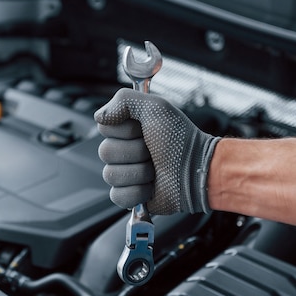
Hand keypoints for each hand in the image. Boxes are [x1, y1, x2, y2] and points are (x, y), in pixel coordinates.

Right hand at [94, 88, 219, 214]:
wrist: (197, 170)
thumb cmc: (181, 138)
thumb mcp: (155, 107)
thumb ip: (124, 100)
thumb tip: (99, 116)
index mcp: (126, 129)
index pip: (104, 127)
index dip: (124, 130)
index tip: (144, 130)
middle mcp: (123, 150)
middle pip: (105, 152)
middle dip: (134, 152)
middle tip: (153, 151)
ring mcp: (125, 173)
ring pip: (110, 175)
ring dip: (139, 172)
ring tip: (155, 169)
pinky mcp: (129, 195)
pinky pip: (117, 196)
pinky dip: (137, 192)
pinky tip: (151, 187)